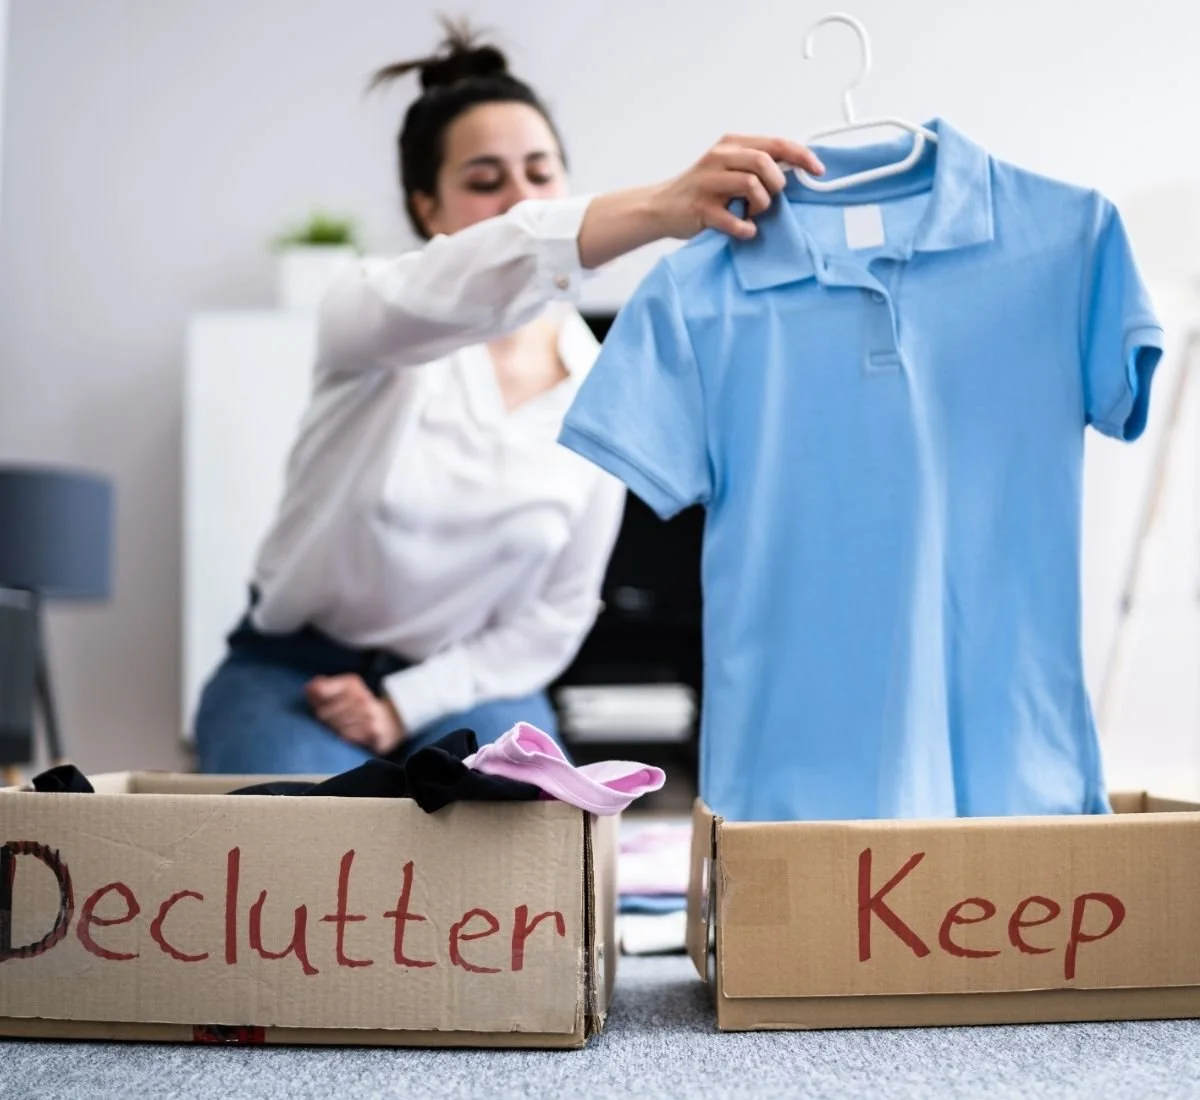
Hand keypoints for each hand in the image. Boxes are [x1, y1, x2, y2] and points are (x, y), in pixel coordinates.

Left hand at [305, 673, 405, 754]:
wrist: (390, 718)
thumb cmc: (358, 704)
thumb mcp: (343, 689)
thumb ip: (323, 687)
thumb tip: (309, 688)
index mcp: (351, 683)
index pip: (320, 691)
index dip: (313, 700)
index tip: (315, 703)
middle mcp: (360, 696)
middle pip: (323, 713)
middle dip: (322, 717)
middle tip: (328, 718)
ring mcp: (367, 714)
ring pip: (333, 726)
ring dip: (333, 728)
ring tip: (339, 725)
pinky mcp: (371, 730)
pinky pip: (346, 736)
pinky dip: (344, 736)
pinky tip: (349, 731)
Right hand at [650, 134, 824, 240]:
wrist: (660, 207)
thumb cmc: (701, 190)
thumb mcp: (728, 166)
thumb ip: (756, 164)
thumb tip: (794, 170)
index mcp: (731, 144)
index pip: (776, 143)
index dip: (802, 156)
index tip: (818, 171)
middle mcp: (719, 157)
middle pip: (764, 162)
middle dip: (776, 184)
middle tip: (769, 199)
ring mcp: (709, 182)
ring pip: (752, 185)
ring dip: (761, 205)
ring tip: (752, 214)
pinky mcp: (701, 208)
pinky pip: (734, 219)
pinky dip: (745, 228)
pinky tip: (743, 229)